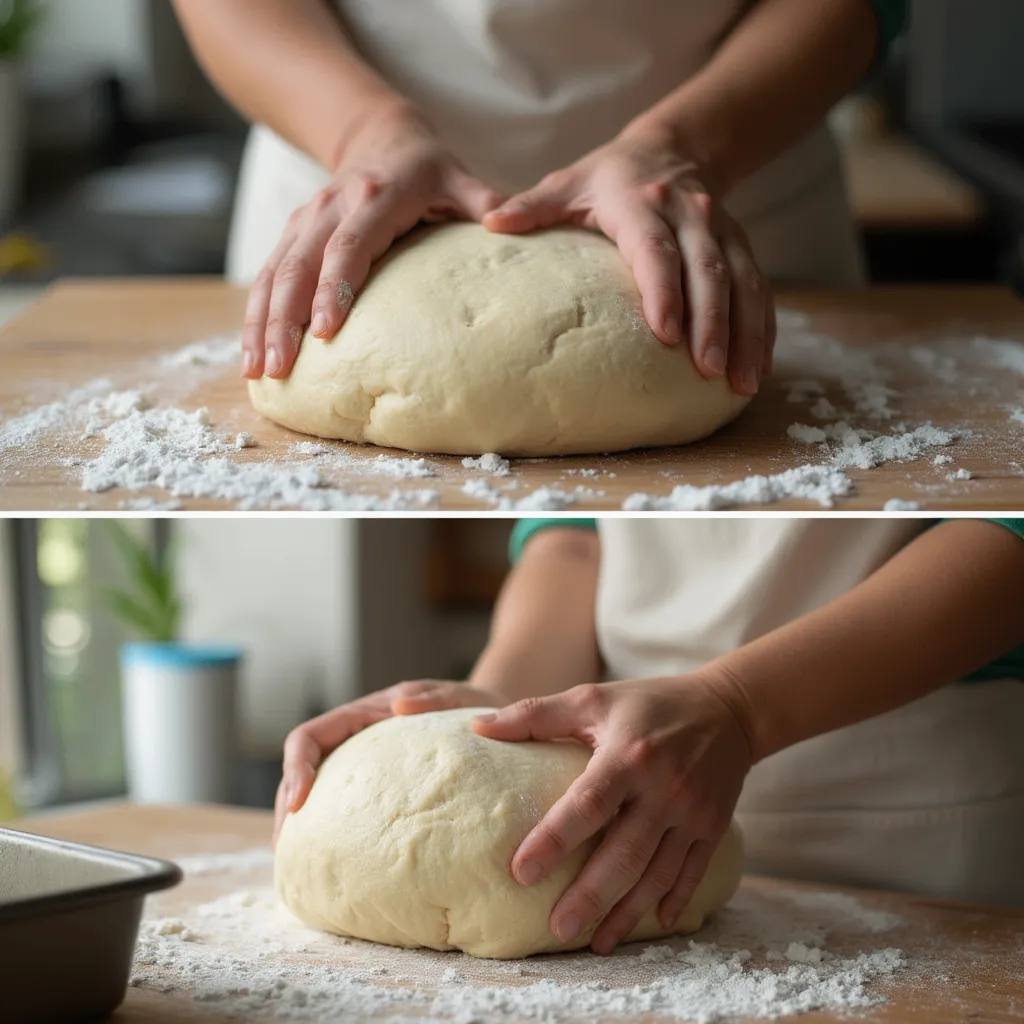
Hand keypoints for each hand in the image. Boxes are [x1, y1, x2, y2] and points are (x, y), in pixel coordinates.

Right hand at [244, 103, 503, 379]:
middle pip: (298, 266)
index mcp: (373, 198)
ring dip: (260, 323)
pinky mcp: (292, 232)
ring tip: (256, 371)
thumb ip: (483, 201)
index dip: (333, 288)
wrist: (379, 134)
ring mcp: (306, 220)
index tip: (324, 331)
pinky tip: (251, 351)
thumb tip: (508, 224)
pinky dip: (256, 313)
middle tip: (278, 368)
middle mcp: (331, 208)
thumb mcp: (459, 178)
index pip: (348, 248)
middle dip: (283, 320)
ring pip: (274, 273)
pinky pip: (267, 274)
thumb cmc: (427, 169)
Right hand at [272, 680, 503, 842]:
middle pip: (302, 770)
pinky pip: (343, 810)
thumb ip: (434, 697)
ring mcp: (364, 768)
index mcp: (364, 715)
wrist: (497, 723)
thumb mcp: (459, 696)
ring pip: (317, 793)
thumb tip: (399, 706)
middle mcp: (356, 740)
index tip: (299, 802)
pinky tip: (333, 862)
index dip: (296, 767)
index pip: (310, 736)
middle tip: (287, 848)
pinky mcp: (378, 792)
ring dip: (300, 824)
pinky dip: (330, 832)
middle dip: (287, 805)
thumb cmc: (476, 707)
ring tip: (298, 863)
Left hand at [472, 675, 752, 953]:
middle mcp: (664, 787)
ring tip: (595, 943)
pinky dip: (671, 900)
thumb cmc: (647, 703)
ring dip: (626, 911)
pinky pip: (691, 872)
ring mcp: (693, 811)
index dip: (554, 839)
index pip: (588, 804)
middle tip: (555, 930)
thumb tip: (478, 729)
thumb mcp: (592, 699)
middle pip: (624, 852)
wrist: (728, 708)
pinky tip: (650, 924)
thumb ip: (535, 715)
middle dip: (589, 895)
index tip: (521, 872)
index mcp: (629, 754)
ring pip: (656, 872)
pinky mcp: (713, 826)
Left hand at [483, 124, 775, 396]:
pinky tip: (758, 367)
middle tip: (708, 370)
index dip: (664, 290)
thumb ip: (532, 206)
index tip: (666, 333)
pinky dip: (763, 328)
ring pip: (743, 282)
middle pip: (708, 271)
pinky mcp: (743, 246)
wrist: (673, 146)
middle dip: (713, 323)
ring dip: (746, 334)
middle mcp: (691, 214)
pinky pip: (760, 288)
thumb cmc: (609, 176)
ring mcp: (723, 231)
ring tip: (742, 382)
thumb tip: (487, 221)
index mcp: (643, 203)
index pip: (657, 250)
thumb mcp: (568, 182)